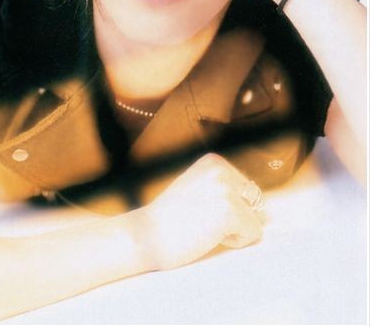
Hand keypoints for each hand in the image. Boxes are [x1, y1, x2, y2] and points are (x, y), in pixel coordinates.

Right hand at [140, 153, 265, 269]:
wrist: (145, 235)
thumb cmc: (169, 218)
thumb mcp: (196, 187)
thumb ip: (221, 186)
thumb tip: (259, 200)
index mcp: (214, 161)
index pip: (246, 189)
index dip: (227, 207)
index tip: (198, 209)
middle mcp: (221, 169)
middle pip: (254, 202)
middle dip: (235, 216)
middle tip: (201, 220)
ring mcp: (225, 189)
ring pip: (255, 218)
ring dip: (234, 229)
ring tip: (203, 226)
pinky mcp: (229, 211)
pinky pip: (253, 233)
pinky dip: (235, 242)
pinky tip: (208, 235)